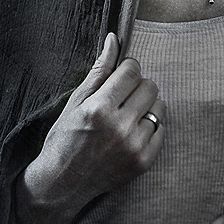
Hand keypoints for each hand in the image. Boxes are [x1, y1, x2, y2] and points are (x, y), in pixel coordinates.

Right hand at [22, 32, 165, 214]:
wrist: (61, 185)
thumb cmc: (64, 138)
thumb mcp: (76, 101)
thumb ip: (99, 69)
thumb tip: (115, 38)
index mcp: (100, 108)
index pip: (132, 71)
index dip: (127, 68)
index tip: (120, 75)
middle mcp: (120, 127)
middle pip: (150, 86)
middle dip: (137, 85)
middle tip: (122, 96)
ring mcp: (134, 146)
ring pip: (159, 106)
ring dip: (146, 105)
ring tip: (127, 114)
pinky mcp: (143, 162)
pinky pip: (162, 130)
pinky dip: (150, 126)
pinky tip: (132, 131)